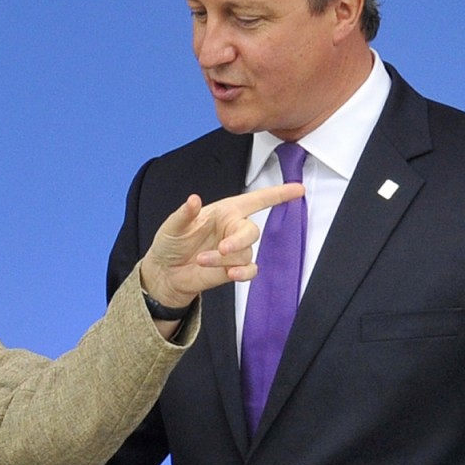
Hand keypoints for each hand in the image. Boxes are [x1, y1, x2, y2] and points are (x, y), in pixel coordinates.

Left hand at [138, 182, 304, 307]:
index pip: (257, 200)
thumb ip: (184, 213)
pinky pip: (250, 270)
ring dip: (224, 259)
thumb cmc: (170, 243)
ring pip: (245, 253)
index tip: (298, 189)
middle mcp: (233, 229)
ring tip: (201, 260)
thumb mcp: (172, 226)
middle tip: (223, 248)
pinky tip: (230, 274)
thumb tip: (194, 199)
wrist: (165, 273)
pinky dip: (243, 273)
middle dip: (240, 240)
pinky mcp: (233, 269)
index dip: (279, 194)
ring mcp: (235, 250)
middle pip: (253, 231)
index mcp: (224, 212)